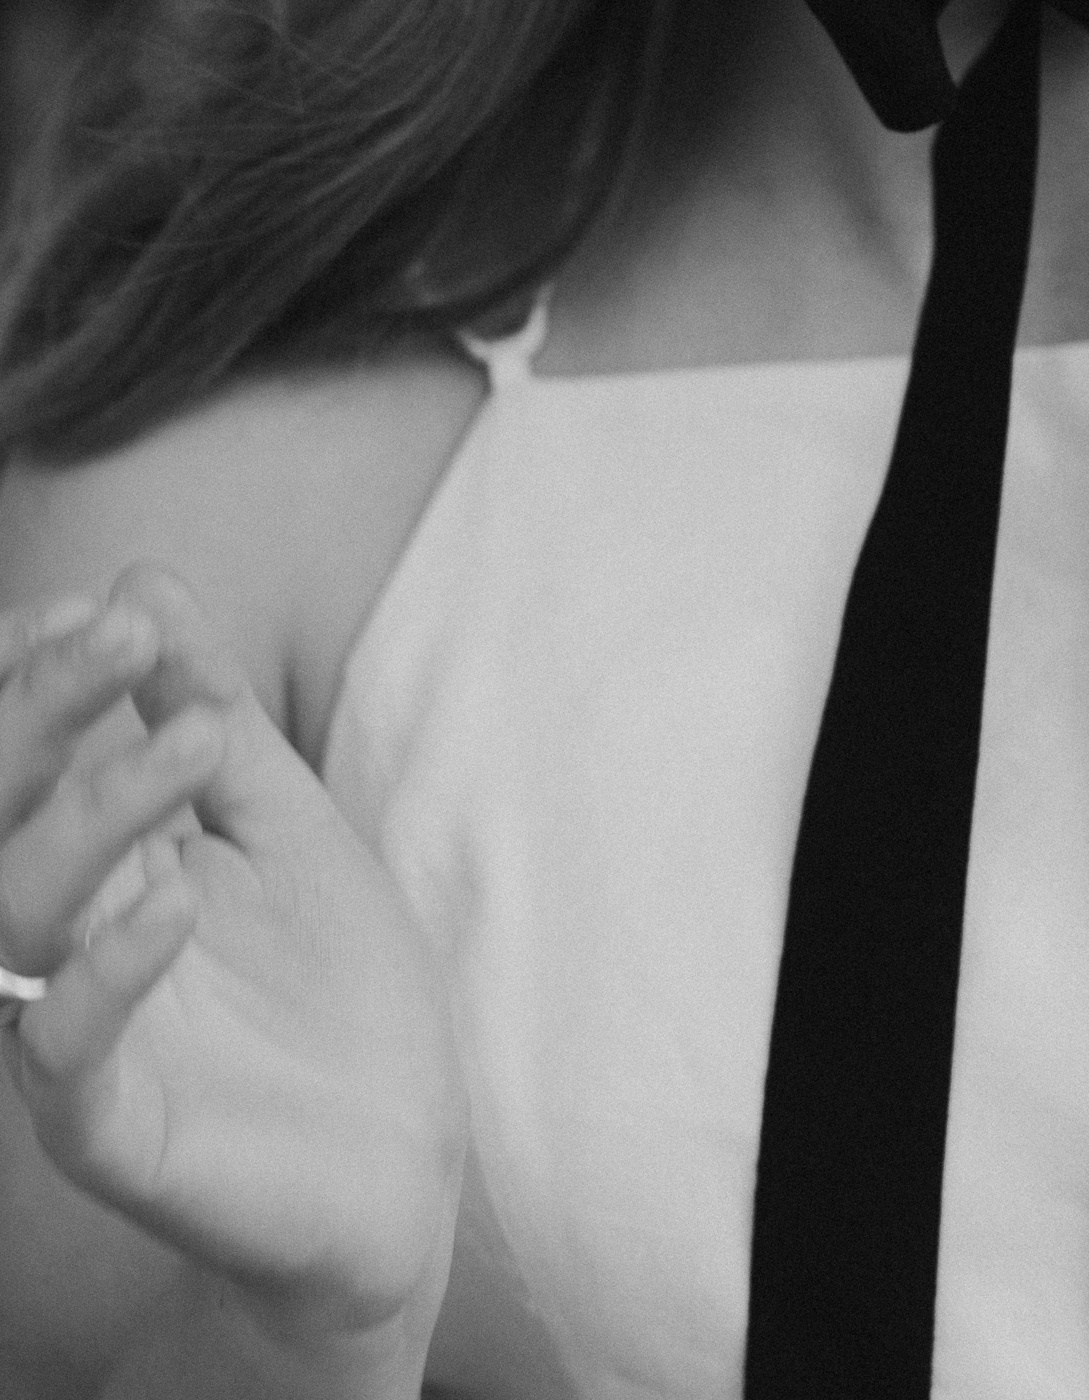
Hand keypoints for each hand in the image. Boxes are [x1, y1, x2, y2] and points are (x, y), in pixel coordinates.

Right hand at [0, 567, 465, 1358]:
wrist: (401, 1158)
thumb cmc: (331, 987)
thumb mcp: (287, 825)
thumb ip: (212, 716)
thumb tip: (141, 577)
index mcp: (95, 865)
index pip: (29, 758)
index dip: (39, 677)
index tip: (93, 602)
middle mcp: (59, 944)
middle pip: (1, 817)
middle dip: (40, 715)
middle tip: (114, 633)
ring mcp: (76, 1038)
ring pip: (20, 916)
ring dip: (97, 813)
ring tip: (193, 743)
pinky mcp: (111, 1130)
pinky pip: (69, 1051)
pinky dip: (108, 969)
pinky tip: (173, 897)